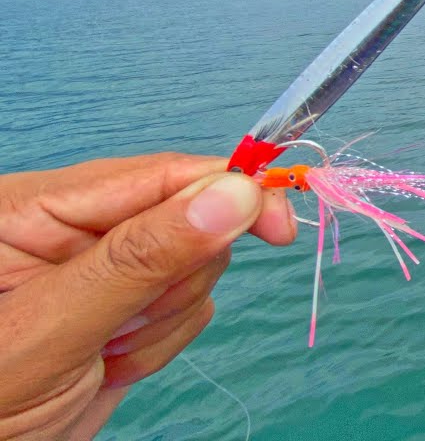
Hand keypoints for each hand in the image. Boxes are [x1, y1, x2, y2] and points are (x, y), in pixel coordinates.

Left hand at [0, 153, 296, 439]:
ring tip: (103, 354)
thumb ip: (142, 258)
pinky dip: (161, 341)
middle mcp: (70, 225)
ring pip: (196, 264)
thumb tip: (236, 195)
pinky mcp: (125, 302)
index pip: (156, 173)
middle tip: (118, 327)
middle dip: (174, 280)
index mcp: (33, 207)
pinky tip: (109, 364)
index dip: (227, 190)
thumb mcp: (55, 328)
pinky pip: (189, 303)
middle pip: (187, 216)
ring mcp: (101, 265)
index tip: (279, 225)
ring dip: (163, 320)